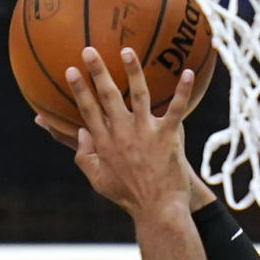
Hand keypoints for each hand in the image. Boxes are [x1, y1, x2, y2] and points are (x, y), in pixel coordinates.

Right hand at [37, 46, 193, 216]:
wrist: (157, 210)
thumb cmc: (128, 196)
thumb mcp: (98, 181)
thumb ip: (84, 157)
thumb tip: (78, 133)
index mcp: (105, 143)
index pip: (88, 111)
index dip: (79, 90)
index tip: (71, 70)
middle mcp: (122, 134)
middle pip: (107, 96)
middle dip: (98, 71)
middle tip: (90, 50)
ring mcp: (145, 133)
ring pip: (138, 95)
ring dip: (133, 71)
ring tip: (127, 51)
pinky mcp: (167, 137)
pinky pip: (175, 109)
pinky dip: (183, 92)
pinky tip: (188, 73)